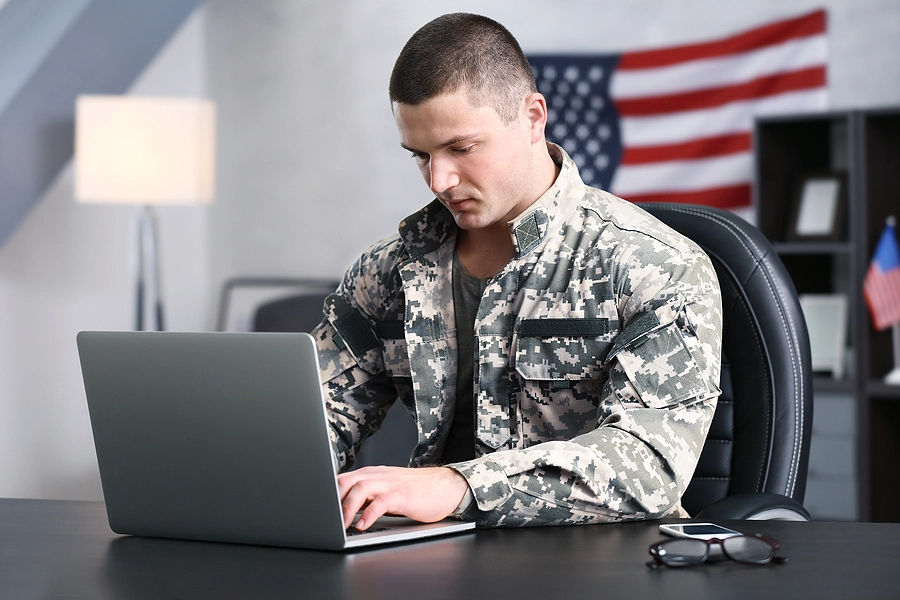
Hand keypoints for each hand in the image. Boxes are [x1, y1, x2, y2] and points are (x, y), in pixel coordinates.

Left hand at [337, 466, 468, 530]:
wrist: (445, 487)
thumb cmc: (415, 491)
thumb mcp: (386, 490)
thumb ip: (367, 496)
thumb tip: (343, 509)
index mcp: (372, 474)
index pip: (342, 479)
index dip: (327, 493)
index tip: (317, 509)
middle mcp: (378, 475)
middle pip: (346, 481)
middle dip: (332, 499)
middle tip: (324, 518)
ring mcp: (390, 484)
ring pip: (361, 488)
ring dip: (347, 507)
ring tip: (340, 524)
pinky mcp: (403, 495)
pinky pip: (381, 502)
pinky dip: (369, 513)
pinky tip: (362, 525)